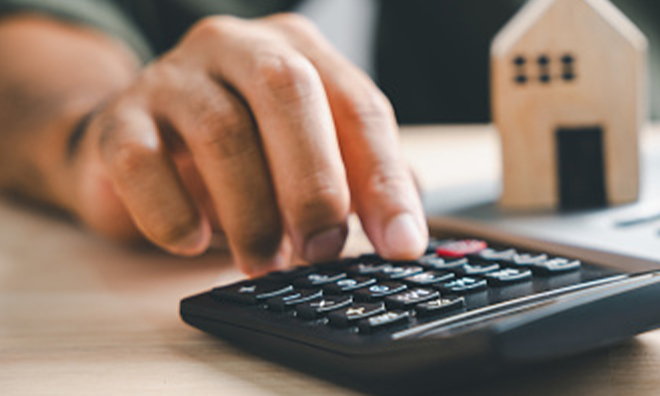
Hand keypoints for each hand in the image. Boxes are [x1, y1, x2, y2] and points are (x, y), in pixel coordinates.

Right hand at [66, 14, 425, 275]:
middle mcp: (240, 47)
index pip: (359, 106)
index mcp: (302, 52)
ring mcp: (173, 76)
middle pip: (288, 91)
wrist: (139, 141)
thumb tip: (405, 234)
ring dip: (251, 212)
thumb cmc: (245, 149)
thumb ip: (363, 182)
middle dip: (314, 182)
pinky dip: (172, 213)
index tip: (400, 244)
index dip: (385, 180)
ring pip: (220, 130)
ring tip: (264, 261)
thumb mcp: (313, 154)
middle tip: (320, 250)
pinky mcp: (117, 120)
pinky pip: (140, 162)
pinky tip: (193, 242)